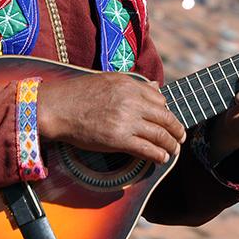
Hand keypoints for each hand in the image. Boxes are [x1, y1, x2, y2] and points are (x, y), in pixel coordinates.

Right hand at [38, 73, 185, 164]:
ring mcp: (126, 121)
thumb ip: (135, 84)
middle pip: (165, 117)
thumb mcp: (109, 79)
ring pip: (160, 135)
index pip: (160, 99)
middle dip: (177, 129)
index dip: (166, 111)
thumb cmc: (79, 93)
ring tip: (174, 150)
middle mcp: (132, 101)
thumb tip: (156, 87)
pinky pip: (147, 149)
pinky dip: (159, 155)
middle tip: (180, 137)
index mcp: (130, 85)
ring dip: (171, 144)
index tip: (167, 120)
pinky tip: (162, 158)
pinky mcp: (119, 140)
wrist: (57, 108)